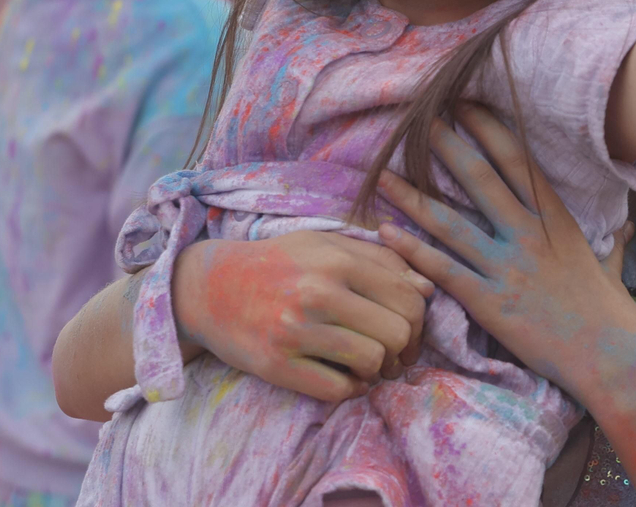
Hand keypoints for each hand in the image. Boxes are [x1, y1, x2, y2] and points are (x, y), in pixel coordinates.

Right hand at [172, 231, 432, 404]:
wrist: (207, 287)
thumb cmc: (277, 263)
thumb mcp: (327, 245)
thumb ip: (380, 261)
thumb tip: (428, 289)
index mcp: (337, 260)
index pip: (408, 298)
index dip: (419, 322)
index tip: (408, 332)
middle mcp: (318, 293)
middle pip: (396, 333)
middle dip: (402, 349)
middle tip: (391, 354)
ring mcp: (295, 330)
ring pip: (371, 363)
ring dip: (376, 370)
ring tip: (366, 365)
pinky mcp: (275, 364)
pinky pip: (337, 389)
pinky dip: (350, 389)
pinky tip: (343, 378)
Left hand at [374, 105, 635, 403]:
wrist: (612, 355)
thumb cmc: (611, 313)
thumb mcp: (609, 266)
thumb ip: (611, 241)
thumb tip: (624, 226)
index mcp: (556, 219)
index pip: (518, 162)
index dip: (489, 130)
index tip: (465, 105)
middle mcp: (529, 234)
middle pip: (479, 178)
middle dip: (446, 146)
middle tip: (418, 120)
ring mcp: (508, 267)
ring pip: (451, 222)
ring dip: (413, 196)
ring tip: (384, 174)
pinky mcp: (491, 303)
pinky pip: (444, 270)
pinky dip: (413, 251)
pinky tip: (388, 234)